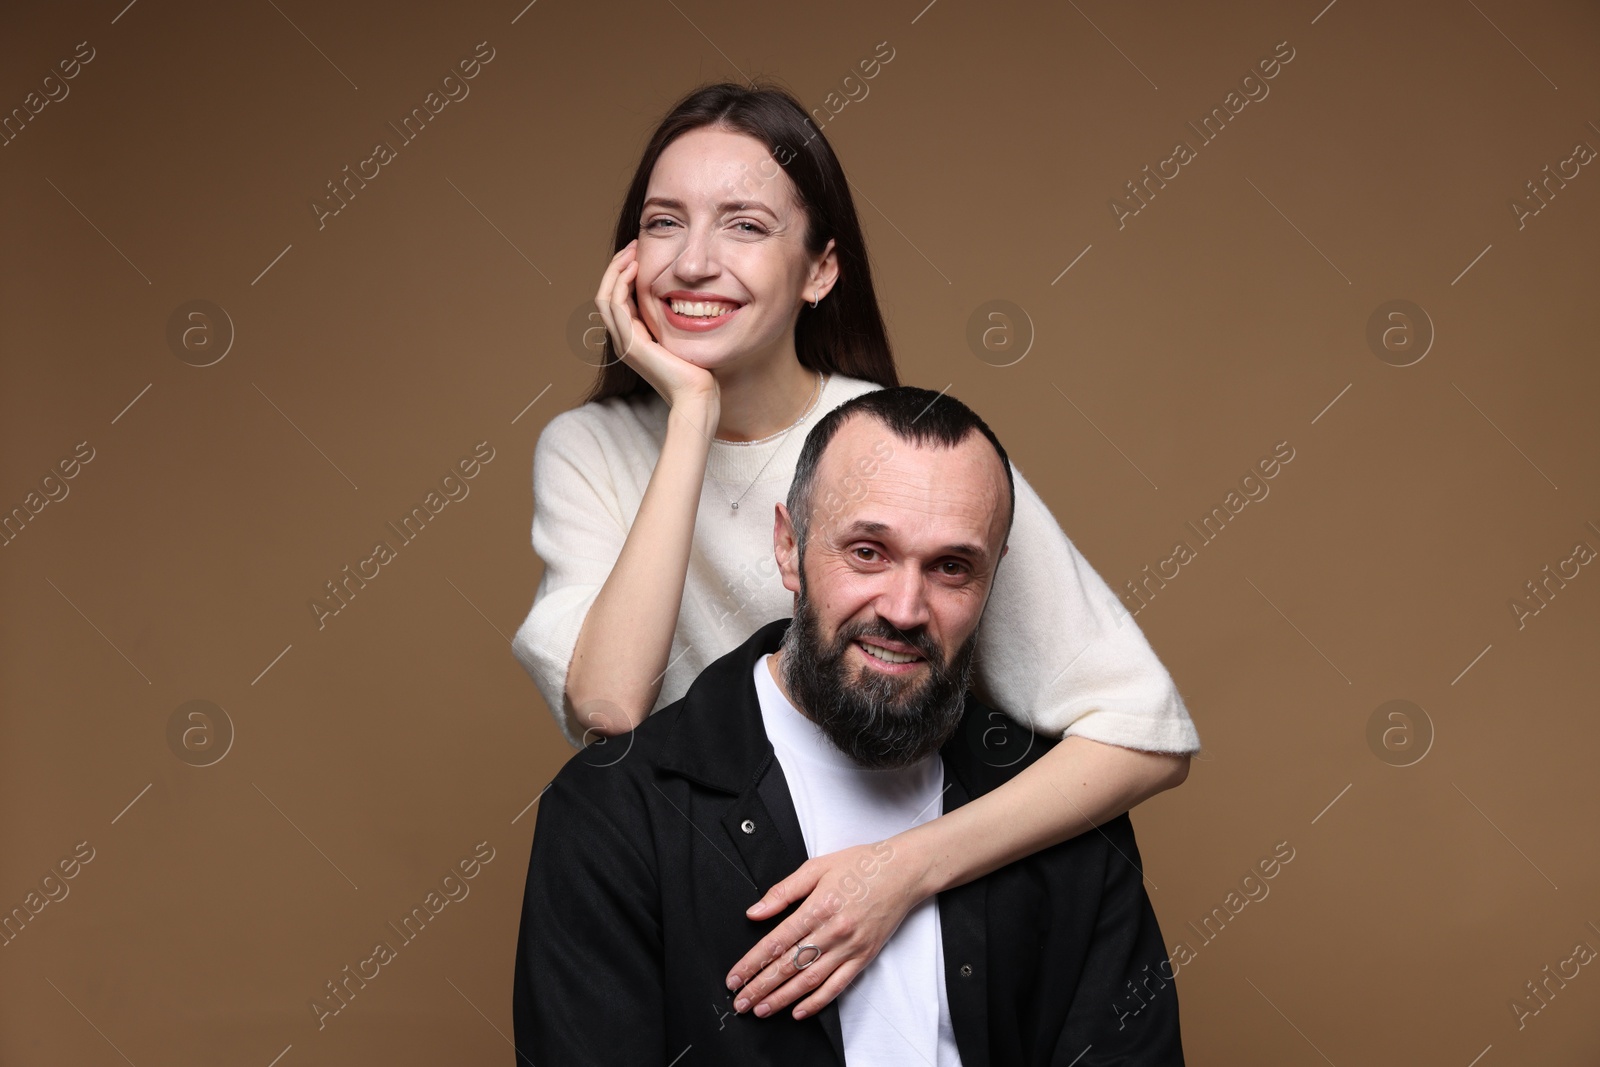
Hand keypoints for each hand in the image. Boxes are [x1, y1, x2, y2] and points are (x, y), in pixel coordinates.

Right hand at [594, 240, 718, 414]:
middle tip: (633, 245)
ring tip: (632, 251)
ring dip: (616, 270)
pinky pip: (615, 305)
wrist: (697, 396)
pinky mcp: (631, 343)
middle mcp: (624, 340)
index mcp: (633, 338)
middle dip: (618, 267)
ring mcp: (624, 342)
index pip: (618, 298)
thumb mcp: (683, 337)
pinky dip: (621, 283)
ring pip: (605, 296)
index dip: (625, 274)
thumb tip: (688, 300)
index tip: (640, 253)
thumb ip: (676, 321)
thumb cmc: (698, 371)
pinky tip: (635, 268)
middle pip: (606, 294)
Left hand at [724, 839, 928, 1020]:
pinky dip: (817, 1001)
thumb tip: (755, 912)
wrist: (903, 871)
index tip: (735, 977)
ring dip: (783, 998)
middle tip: (741, 1002)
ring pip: (810, 980)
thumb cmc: (861, 865)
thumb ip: (783, 891)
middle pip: (790, 965)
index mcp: (819, 906)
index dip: (753, 963)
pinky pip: (837, 986)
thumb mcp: (817, 867)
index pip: (777, 941)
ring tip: (763, 1009)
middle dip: (761, 987)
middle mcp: (833, 931)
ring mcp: (850, 947)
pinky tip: (799, 1010)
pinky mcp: (864, 957)